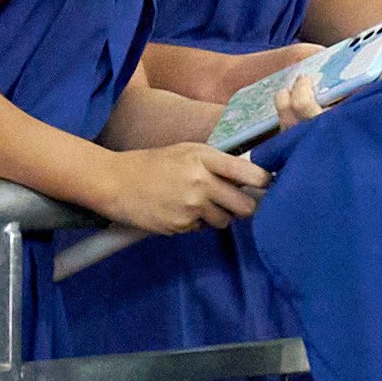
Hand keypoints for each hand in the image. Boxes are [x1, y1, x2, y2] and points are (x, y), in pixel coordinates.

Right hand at [78, 138, 269, 241]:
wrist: (116, 182)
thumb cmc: (155, 164)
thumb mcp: (188, 151)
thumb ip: (219, 163)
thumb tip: (254, 179)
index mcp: (204, 158)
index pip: (250, 174)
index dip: (264, 182)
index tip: (266, 185)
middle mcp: (200, 183)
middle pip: (245, 206)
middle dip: (243, 206)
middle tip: (233, 201)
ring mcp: (190, 207)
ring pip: (225, 221)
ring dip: (217, 216)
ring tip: (195, 203)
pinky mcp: (179, 226)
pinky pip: (201, 229)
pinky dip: (194, 223)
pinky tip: (177, 210)